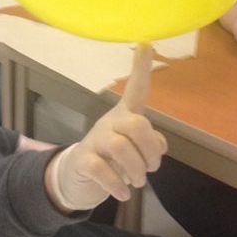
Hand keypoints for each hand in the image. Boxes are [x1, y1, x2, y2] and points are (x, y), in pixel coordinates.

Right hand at [46, 44, 167, 211]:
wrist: (77, 175)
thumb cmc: (112, 158)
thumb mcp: (135, 149)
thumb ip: (151, 143)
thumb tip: (159, 144)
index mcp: (124, 116)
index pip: (136, 89)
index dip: (141, 68)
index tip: (146, 42)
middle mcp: (109, 123)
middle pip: (136, 124)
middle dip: (151, 151)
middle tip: (151, 168)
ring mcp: (94, 140)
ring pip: (120, 147)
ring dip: (137, 171)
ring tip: (137, 182)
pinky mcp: (83, 159)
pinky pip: (103, 169)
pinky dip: (118, 186)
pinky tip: (123, 193)